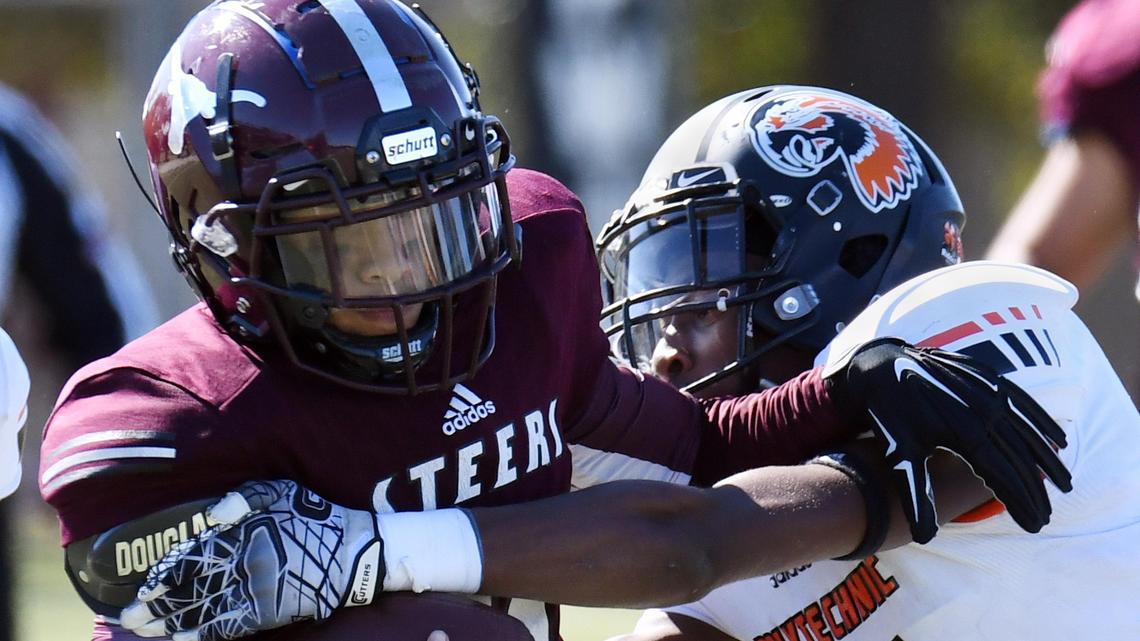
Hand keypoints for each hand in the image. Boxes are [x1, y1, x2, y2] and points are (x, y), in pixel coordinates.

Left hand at [120, 480, 383, 640]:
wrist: (352, 552)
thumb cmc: (315, 517)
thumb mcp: (282, 492)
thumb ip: (246, 497)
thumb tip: (215, 510)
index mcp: (241, 534)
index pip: (191, 557)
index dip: (163, 574)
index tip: (141, 585)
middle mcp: (242, 564)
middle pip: (188, 588)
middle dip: (155, 604)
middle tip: (128, 616)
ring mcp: (253, 591)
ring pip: (201, 610)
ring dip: (169, 622)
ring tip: (145, 629)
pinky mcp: (266, 612)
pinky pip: (226, 627)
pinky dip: (200, 635)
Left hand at [829, 337, 1071, 543]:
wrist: (880, 366)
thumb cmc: (889, 415)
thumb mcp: (900, 455)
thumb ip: (916, 495)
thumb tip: (924, 538)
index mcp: (964, 434)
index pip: (1003, 476)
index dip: (1021, 502)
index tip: (1034, 525)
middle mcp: (983, 411)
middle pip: (1019, 458)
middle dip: (1035, 489)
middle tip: (1046, 516)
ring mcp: (987, 392)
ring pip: (1027, 431)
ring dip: (1046, 459)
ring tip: (1063, 484)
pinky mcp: (987, 377)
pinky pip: (1021, 402)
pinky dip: (1041, 421)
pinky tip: (1056, 439)